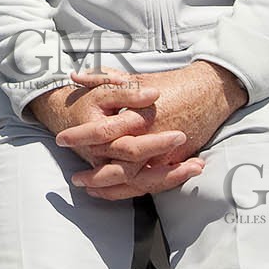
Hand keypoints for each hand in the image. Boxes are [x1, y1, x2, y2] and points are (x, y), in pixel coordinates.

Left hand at [58, 63, 246, 200]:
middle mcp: (149, 136)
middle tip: (75, 178)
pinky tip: (117, 192)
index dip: (80, 137)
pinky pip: (152, 182)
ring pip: (133, 177)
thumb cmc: (167, 85)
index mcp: (136, 114)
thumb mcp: (134, 79)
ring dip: (109, 186)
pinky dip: (132, 190)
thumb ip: (103, 78)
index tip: (61, 140)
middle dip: (94, 172)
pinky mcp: (175, 161)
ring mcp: (164, 152)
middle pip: (116, 161)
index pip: (102, 130)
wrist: (206, 92)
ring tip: (89, 189)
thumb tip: (74, 76)